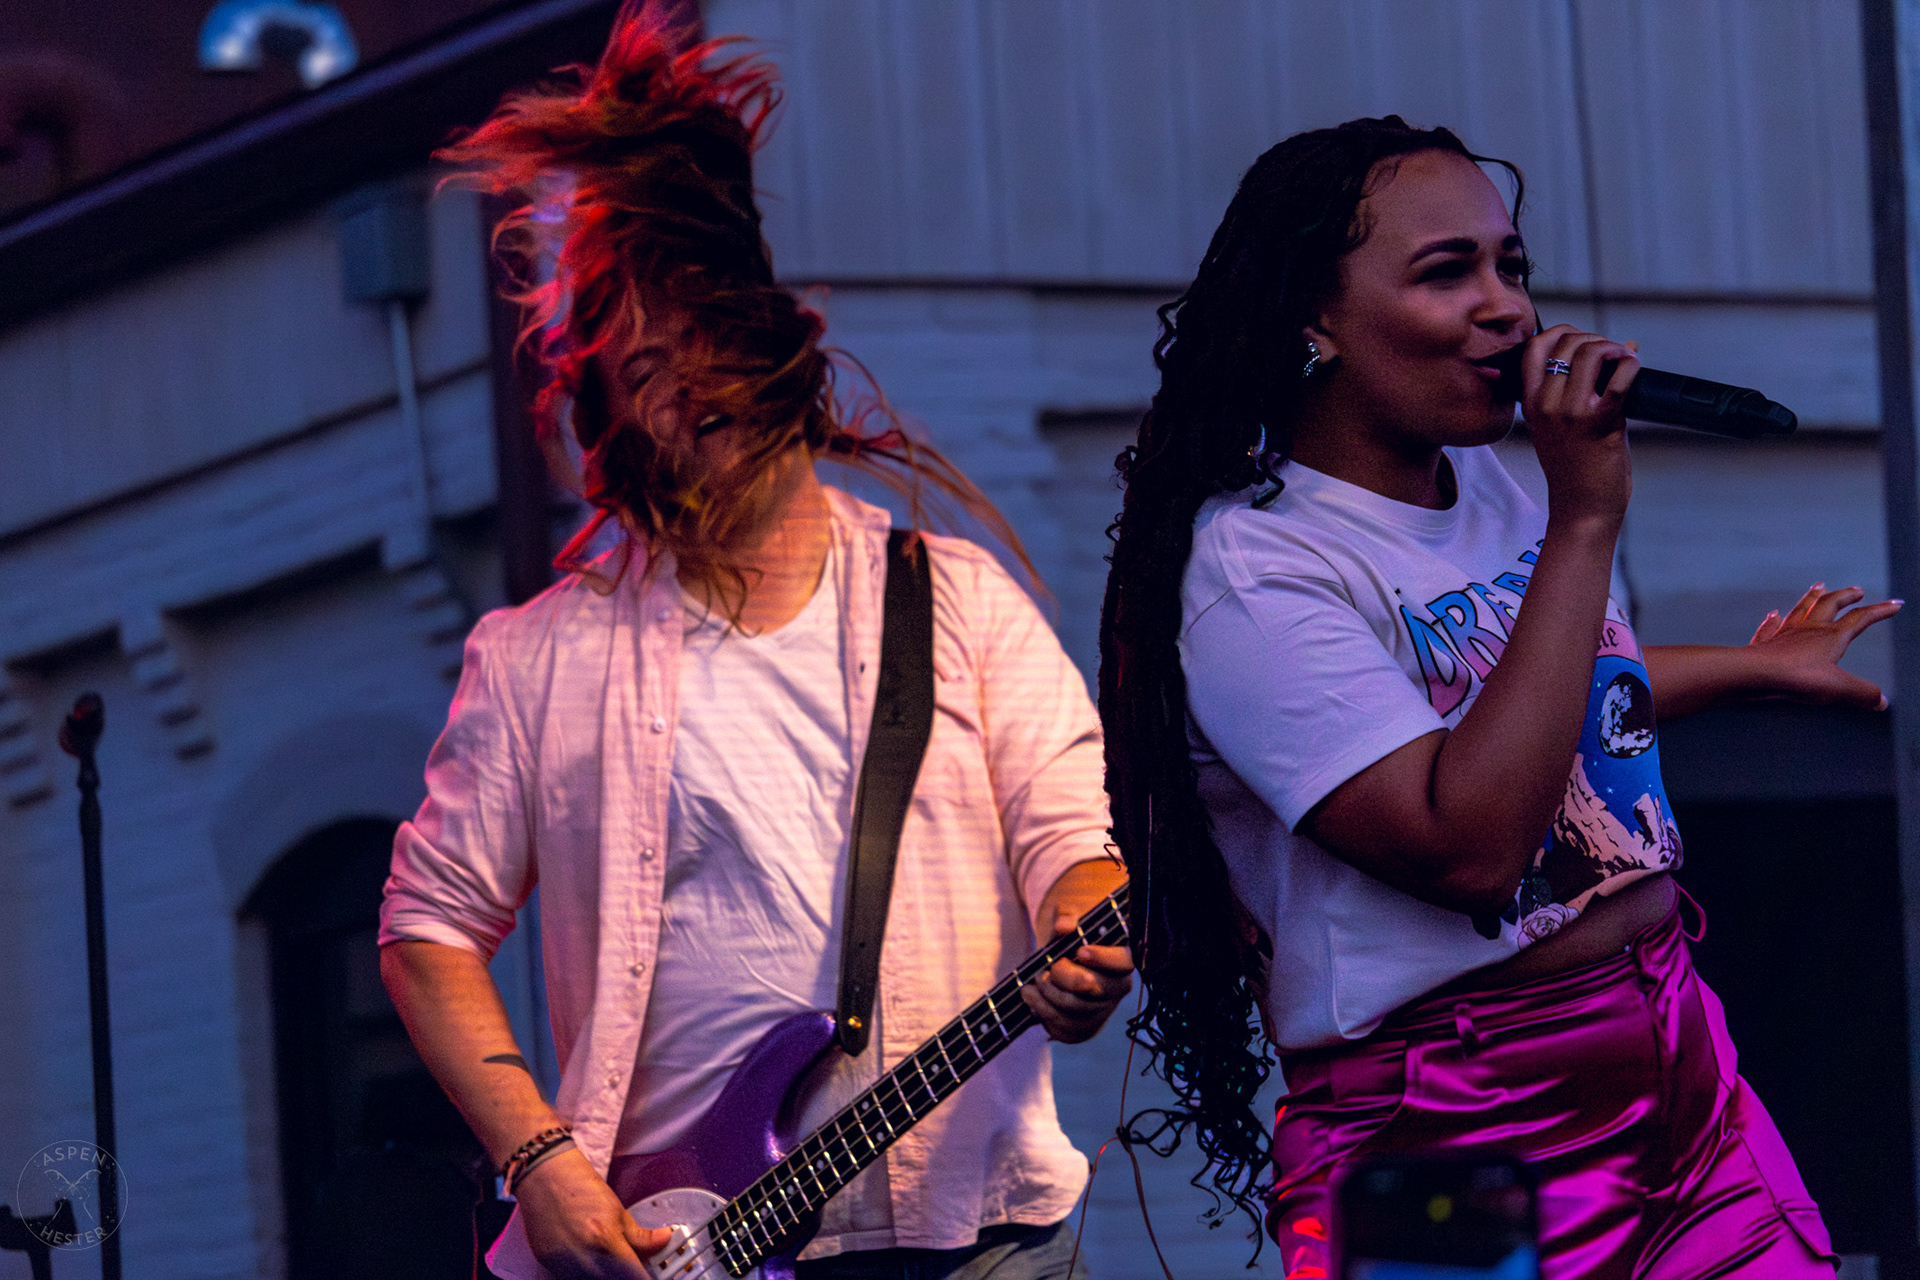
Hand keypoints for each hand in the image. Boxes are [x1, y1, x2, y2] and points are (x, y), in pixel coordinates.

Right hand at [515, 1146, 671, 1278]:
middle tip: (634, 1265)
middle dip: (628, 1274)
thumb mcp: (617, 1209)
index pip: (634, 1275)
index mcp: (605, 1241)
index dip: (646, 1276)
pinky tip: (592, 1261)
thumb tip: (665, 1240)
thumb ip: (642, 1235)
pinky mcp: (548, 1265)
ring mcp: (563, 1264)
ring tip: (613, 1261)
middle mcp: (583, 1258)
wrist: (544, 1175)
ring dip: (608, 1274)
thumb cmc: (579, 1186)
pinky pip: (572, 1277)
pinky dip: (587, 1273)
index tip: (652, 1272)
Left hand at [1022, 861, 1132, 1043]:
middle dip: (1063, 978)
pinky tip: (1031, 996)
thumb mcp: (1071, 920)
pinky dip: (1043, 1012)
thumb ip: (1067, 918)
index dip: (1104, 958)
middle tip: (1046, 969)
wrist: (1067, 962)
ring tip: (1033, 981)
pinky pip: (1065, 1028)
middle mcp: (1117, 987)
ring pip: (1075, 1010)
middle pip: (1093, 988)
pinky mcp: (1085, 1027)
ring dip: (1048, 995)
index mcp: (1122, 959)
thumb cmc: (1073, 938)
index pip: (1125, 961)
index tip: (1080, 951)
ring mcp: (1102, 1010)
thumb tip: (1063, 925)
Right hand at [1523, 324, 1638, 524]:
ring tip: (1623, 361)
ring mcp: (1570, 413)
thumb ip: (1575, 390)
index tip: (1582, 341)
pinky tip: (1635, 369)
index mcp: (1530, 403)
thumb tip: (1621, 347)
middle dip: (1593, 339)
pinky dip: (1631, 365)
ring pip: (1590, 352)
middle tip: (1609, 355)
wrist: (1581, 507)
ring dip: (1613, 348)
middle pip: (1565, 343)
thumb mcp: (1557, 427)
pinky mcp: (1599, 422)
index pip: (1534, 347)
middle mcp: (1545, 405)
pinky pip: (1619, 377)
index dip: (1561, 332)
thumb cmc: (1575, 468)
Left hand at [1747, 583, 1899, 709]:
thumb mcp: (1838, 687)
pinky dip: (1773, 620)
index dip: (1879, 611)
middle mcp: (1808, 629)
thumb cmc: (1795, 677)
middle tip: (1856, 590)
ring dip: (1812, 597)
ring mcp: (1784, 633)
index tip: (1894, 604)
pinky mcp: (1764, 643)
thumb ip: (1862, 693)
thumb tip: (1881, 701)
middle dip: (1846, 596)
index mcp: (1830, 637)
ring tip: (1818, 586)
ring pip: (1801, 609)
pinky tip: (1772, 614)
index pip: (1859, 619)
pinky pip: (1770, 627)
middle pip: (1830, 605)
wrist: (1754, 674)